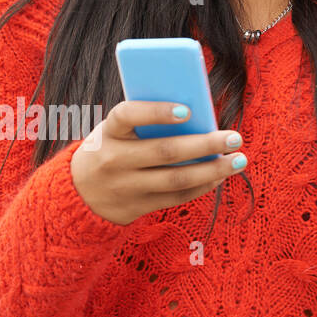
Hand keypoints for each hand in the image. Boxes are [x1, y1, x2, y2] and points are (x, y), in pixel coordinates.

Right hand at [70, 102, 248, 226]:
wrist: (78, 194)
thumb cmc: (109, 149)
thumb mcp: (114, 131)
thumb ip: (145, 122)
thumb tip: (197, 115)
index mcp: (108, 132)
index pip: (128, 115)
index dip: (156, 112)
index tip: (187, 110)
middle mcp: (115, 160)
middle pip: (165, 151)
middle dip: (205, 144)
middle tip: (234, 137)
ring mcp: (127, 186)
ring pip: (176, 179)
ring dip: (213, 170)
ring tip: (238, 160)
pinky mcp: (138, 206)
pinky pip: (176, 197)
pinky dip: (202, 186)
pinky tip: (220, 176)